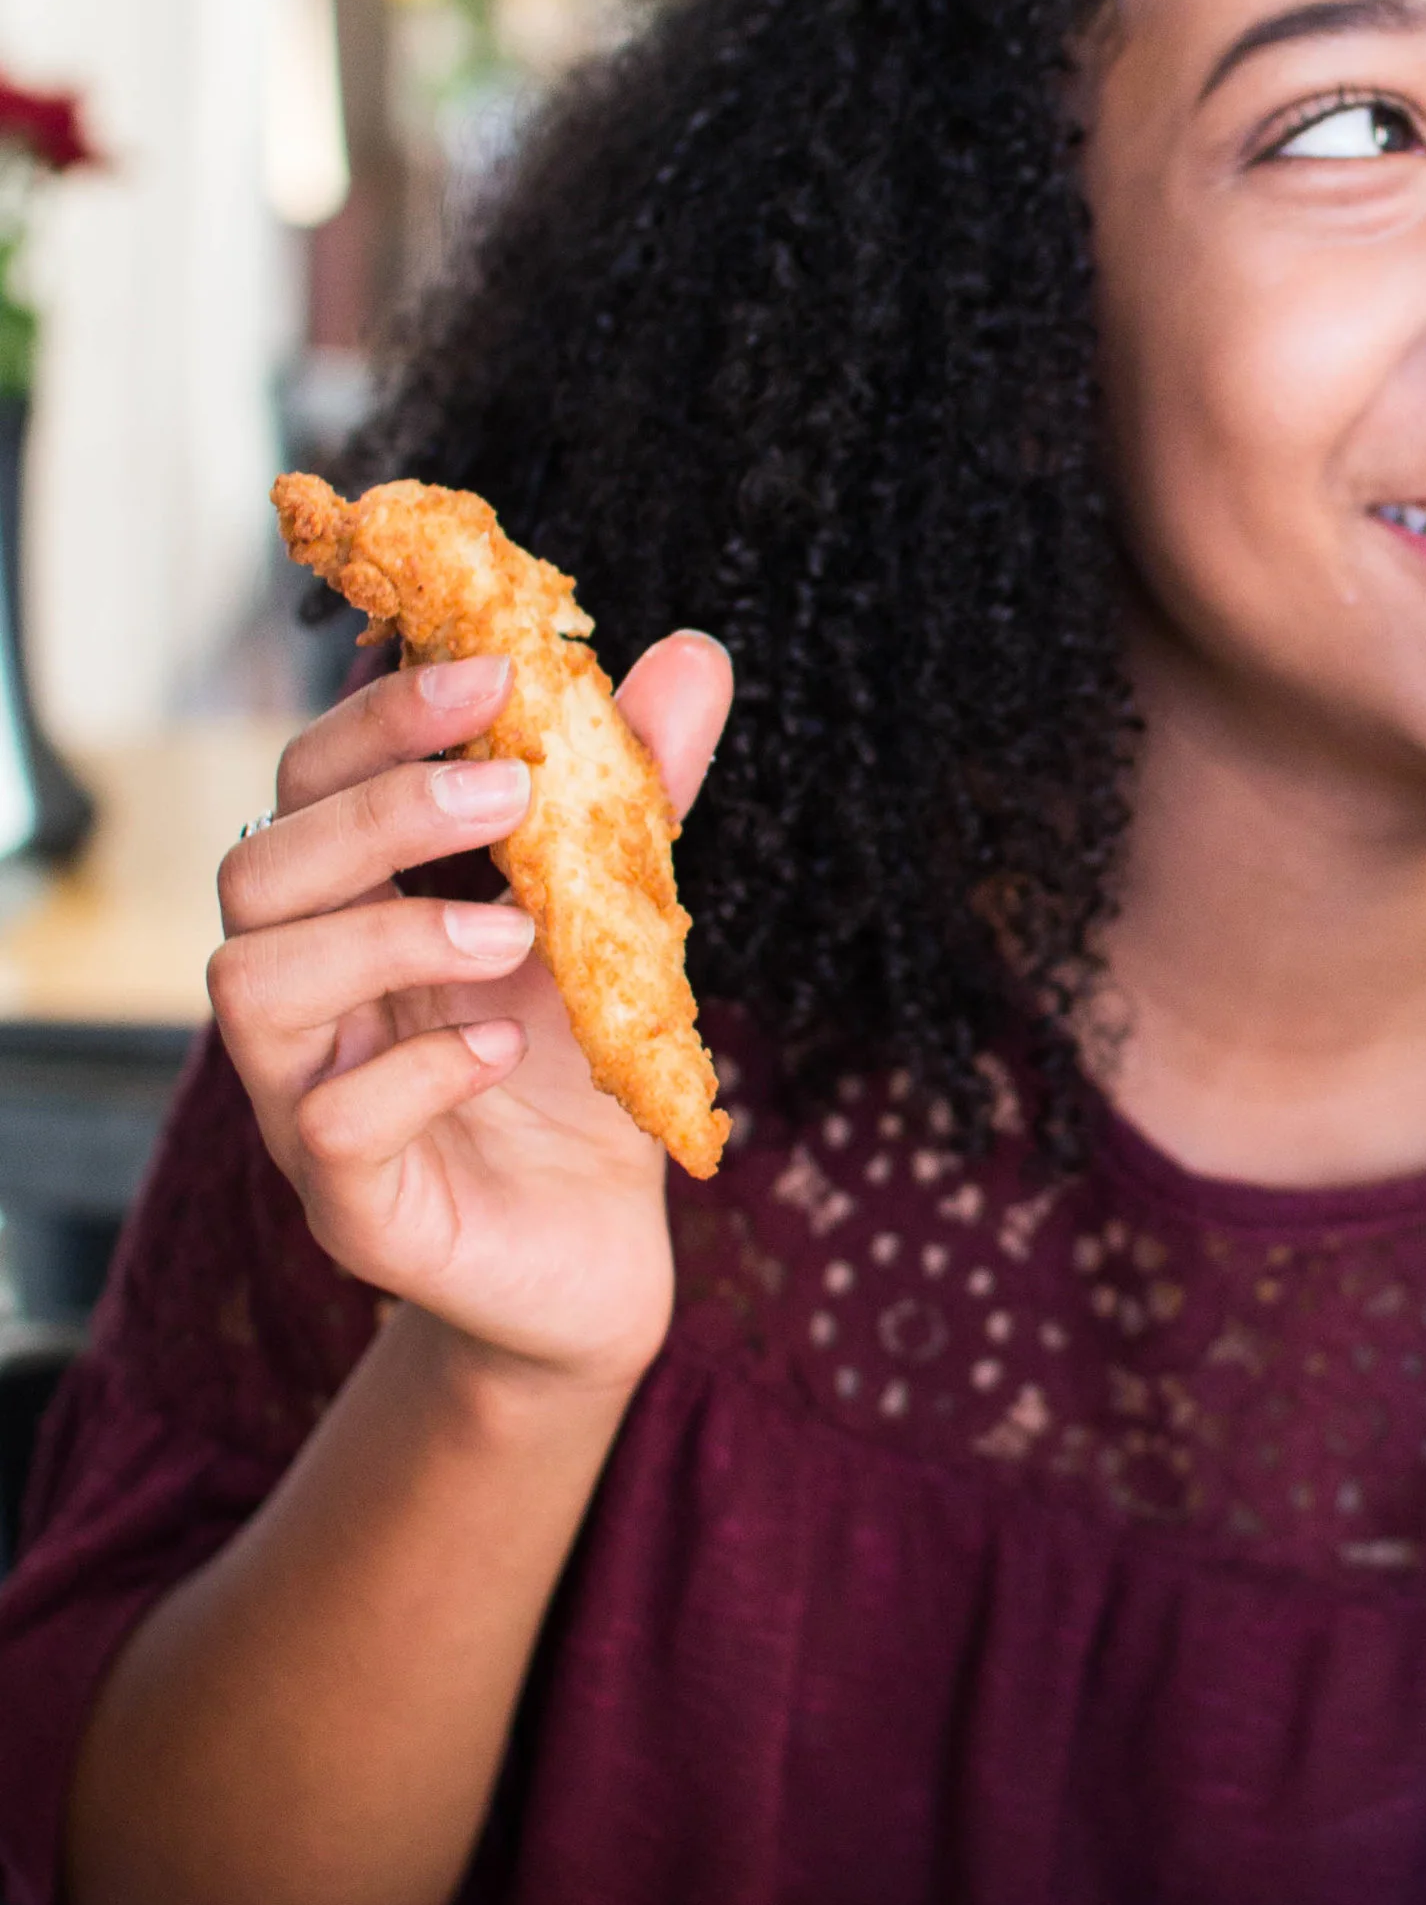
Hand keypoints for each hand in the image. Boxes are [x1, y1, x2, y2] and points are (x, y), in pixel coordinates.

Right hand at [211, 637, 733, 1392]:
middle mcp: (304, 997)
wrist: (600, 1252)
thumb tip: (693, 652)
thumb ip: (636, 795)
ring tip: (517, 934)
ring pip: (252, 985)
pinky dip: (421, 1068)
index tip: (493, 675)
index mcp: (350, 909)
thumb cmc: (578, 1074)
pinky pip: (329, 1121)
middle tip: (513, 793)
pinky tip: (507, 1048)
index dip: (380, 720)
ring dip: (387, 933)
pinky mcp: (349, 1204)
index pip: (307, 783)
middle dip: (379, 810)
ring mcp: (304, 1101)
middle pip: (256, 868)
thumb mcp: (616, 921)